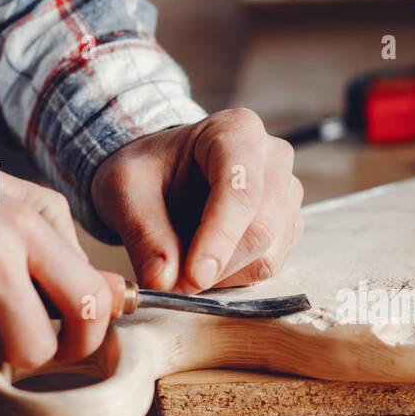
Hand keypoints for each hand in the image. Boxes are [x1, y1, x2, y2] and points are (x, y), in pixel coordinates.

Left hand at [90, 109, 303, 293]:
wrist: (165, 176)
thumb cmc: (149, 172)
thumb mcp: (126, 190)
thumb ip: (143, 232)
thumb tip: (162, 281)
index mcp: (237, 132)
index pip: (240, 191)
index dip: (219, 238)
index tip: (194, 277)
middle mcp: (273, 159)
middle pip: (260, 229)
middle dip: (217, 264)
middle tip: (175, 284)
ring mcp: (287, 194)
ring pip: (268, 255)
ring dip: (224, 274)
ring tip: (186, 261)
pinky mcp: (288, 226)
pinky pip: (269, 266)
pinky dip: (235, 277)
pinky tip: (208, 261)